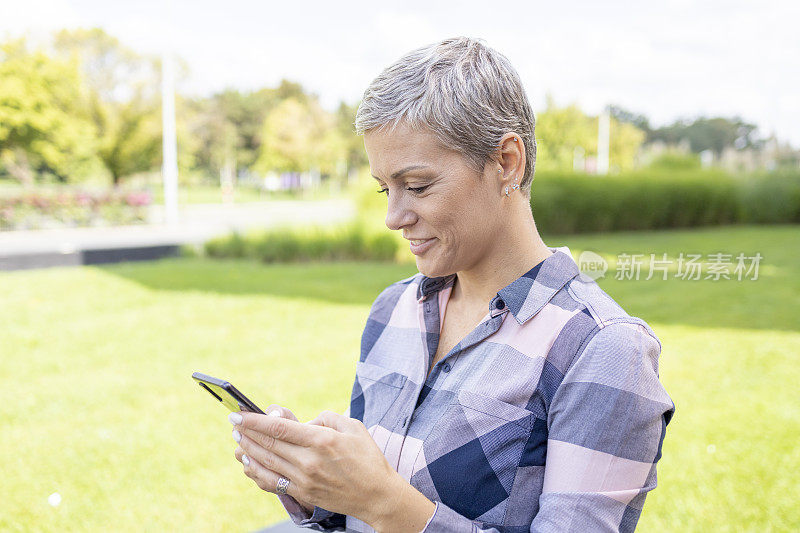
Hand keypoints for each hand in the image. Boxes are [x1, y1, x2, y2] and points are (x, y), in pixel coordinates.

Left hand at [230, 407, 400, 525]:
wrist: (377, 495)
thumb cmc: (368, 457)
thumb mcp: (353, 426)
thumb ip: (326, 418)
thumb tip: (303, 422)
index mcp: (321, 440)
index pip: (279, 429)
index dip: (255, 421)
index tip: (238, 414)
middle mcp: (309, 461)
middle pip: (269, 445)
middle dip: (247, 433)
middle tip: (232, 424)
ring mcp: (305, 479)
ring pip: (267, 464)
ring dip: (248, 451)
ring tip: (236, 441)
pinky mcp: (304, 493)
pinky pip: (273, 482)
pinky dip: (256, 473)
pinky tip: (247, 464)